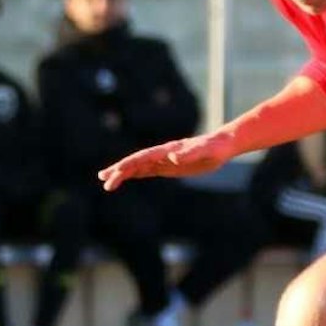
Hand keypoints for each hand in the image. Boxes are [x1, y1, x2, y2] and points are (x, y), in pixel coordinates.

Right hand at [98, 132, 234, 190]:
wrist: (222, 145)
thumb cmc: (214, 147)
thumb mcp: (205, 151)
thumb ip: (189, 153)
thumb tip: (173, 156)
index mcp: (167, 150)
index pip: (143, 157)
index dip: (129, 164)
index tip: (116, 172)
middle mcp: (162, 154)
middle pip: (136, 161)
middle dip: (119, 170)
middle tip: (103, 179)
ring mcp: (164, 160)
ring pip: (138, 166)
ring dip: (122, 172)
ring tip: (105, 180)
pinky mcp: (168, 167)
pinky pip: (148, 171)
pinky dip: (134, 174)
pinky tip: (125, 178)